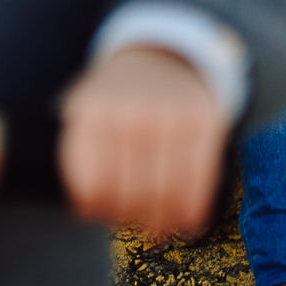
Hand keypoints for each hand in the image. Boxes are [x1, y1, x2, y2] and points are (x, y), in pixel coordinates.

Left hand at [58, 46, 229, 241]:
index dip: (93, 208)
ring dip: (161, 222)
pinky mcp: (204, 121)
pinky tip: (187, 222)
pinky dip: (191, 211)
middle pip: (129, 192)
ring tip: (158, 228)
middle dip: (130, 217)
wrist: (161, 57)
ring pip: (165, 192)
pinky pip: (198, 181)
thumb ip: (81, 155)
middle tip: (133, 223)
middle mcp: (131, 112)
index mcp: (92, 111)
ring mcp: (170, 115)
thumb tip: (87, 211)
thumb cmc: (117, 99)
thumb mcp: (85, 110)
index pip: (90, 183)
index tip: (97, 215)